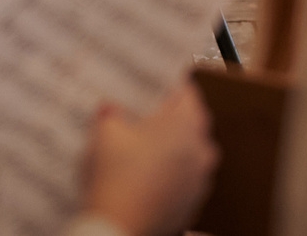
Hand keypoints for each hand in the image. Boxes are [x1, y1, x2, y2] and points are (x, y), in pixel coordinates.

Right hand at [80, 78, 217, 235]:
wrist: (119, 230)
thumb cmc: (116, 179)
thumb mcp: (105, 134)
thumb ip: (111, 114)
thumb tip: (110, 110)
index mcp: (185, 126)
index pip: (188, 94)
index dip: (169, 87)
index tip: (155, 86)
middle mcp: (201, 152)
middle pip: (191, 124)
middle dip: (168, 119)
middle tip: (141, 117)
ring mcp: (199, 181)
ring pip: (189, 153)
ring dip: (170, 148)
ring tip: (139, 150)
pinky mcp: (192, 205)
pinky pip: (184, 179)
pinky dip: (170, 175)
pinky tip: (144, 178)